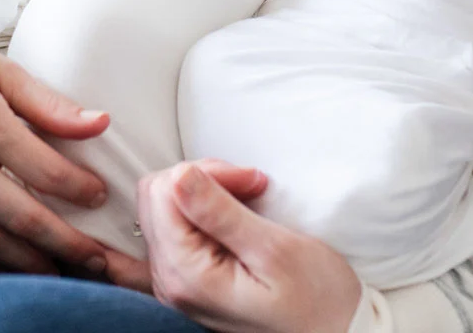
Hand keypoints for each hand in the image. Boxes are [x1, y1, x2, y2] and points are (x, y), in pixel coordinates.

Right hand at [0, 5, 137, 277]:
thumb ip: (48, 103)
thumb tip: (100, 124)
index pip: (43, 169)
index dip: (80, 190)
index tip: (100, 196)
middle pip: (20, 217)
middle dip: (66, 244)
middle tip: (98, 259)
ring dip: (29, 263)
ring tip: (62, 270)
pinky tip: (12, 265)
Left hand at [139, 160, 363, 332]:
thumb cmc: (315, 299)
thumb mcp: (275, 250)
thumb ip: (220, 212)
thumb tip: (180, 174)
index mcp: (186, 275)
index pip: (164, 193)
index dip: (206, 173)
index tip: (251, 181)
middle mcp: (170, 282)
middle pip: (156, 197)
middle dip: (202, 179)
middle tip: (251, 186)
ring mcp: (175, 283)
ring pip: (163, 208)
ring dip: (203, 192)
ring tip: (247, 198)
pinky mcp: (187, 280)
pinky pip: (172, 230)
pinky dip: (199, 211)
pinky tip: (228, 213)